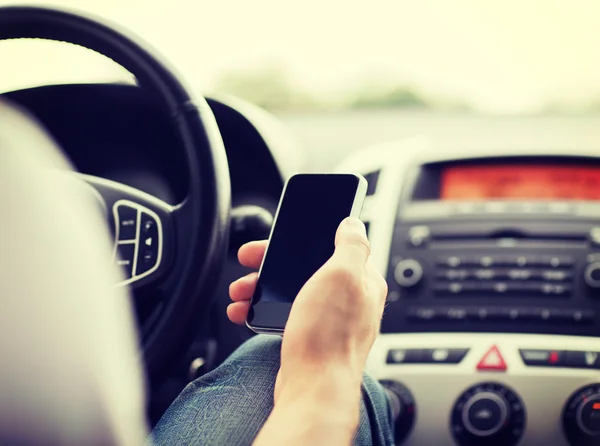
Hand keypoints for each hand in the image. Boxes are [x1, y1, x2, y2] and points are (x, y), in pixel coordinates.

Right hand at [229, 217, 386, 398]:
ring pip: (291, 289)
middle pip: (306, 266)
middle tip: (248, 259)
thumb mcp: (341, 275)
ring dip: (261, 285)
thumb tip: (353, 223)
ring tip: (240, 290)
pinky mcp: (311, 336)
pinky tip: (245, 311)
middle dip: (273, 262)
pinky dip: (262, 308)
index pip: (335, 244)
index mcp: (362, 279)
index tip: (281, 235)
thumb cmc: (329, 336)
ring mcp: (329, 318)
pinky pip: (284, 313)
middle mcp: (349, 298)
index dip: (305, 236)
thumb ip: (351, 244)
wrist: (314, 389)